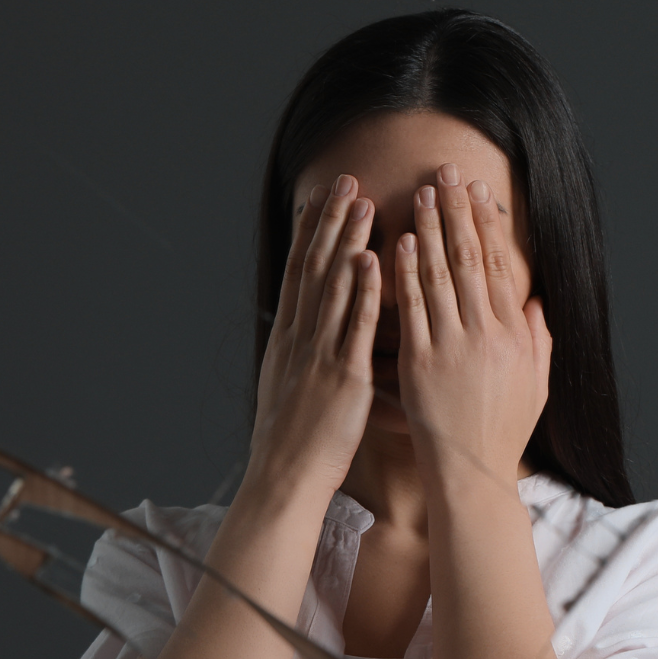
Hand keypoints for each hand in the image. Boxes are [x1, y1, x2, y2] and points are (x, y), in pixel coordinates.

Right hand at [249, 175, 382, 504]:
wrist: (284, 478)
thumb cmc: (292, 442)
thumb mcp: (288, 388)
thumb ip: (301, 356)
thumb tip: (308, 336)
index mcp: (288, 339)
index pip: (298, 273)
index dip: (309, 233)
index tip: (320, 198)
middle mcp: (300, 338)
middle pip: (313, 267)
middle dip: (330, 221)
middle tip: (346, 180)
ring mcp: (320, 354)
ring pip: (333, 286)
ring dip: (348, 241)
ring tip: (363, 202)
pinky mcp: (343, 376)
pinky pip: (354, 326)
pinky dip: (363, 290)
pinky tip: (373, 259)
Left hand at [395, 162, 551, 487]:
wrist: (472, 475)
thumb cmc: (502, 432)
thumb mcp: (535, 385)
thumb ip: (539, 340)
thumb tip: (538, 301)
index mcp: (514, 335)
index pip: (498, 266)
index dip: (486, 226)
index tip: (477, 192)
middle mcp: (487, 335)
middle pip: (469, 260)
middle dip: (456, 213)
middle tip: (446, 174)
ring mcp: (453, 347)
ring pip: (439, 276)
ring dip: (428, 231)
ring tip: (420, 195)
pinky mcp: (422, 364)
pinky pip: (412, 310)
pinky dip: (405, 275)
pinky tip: (397, 245)